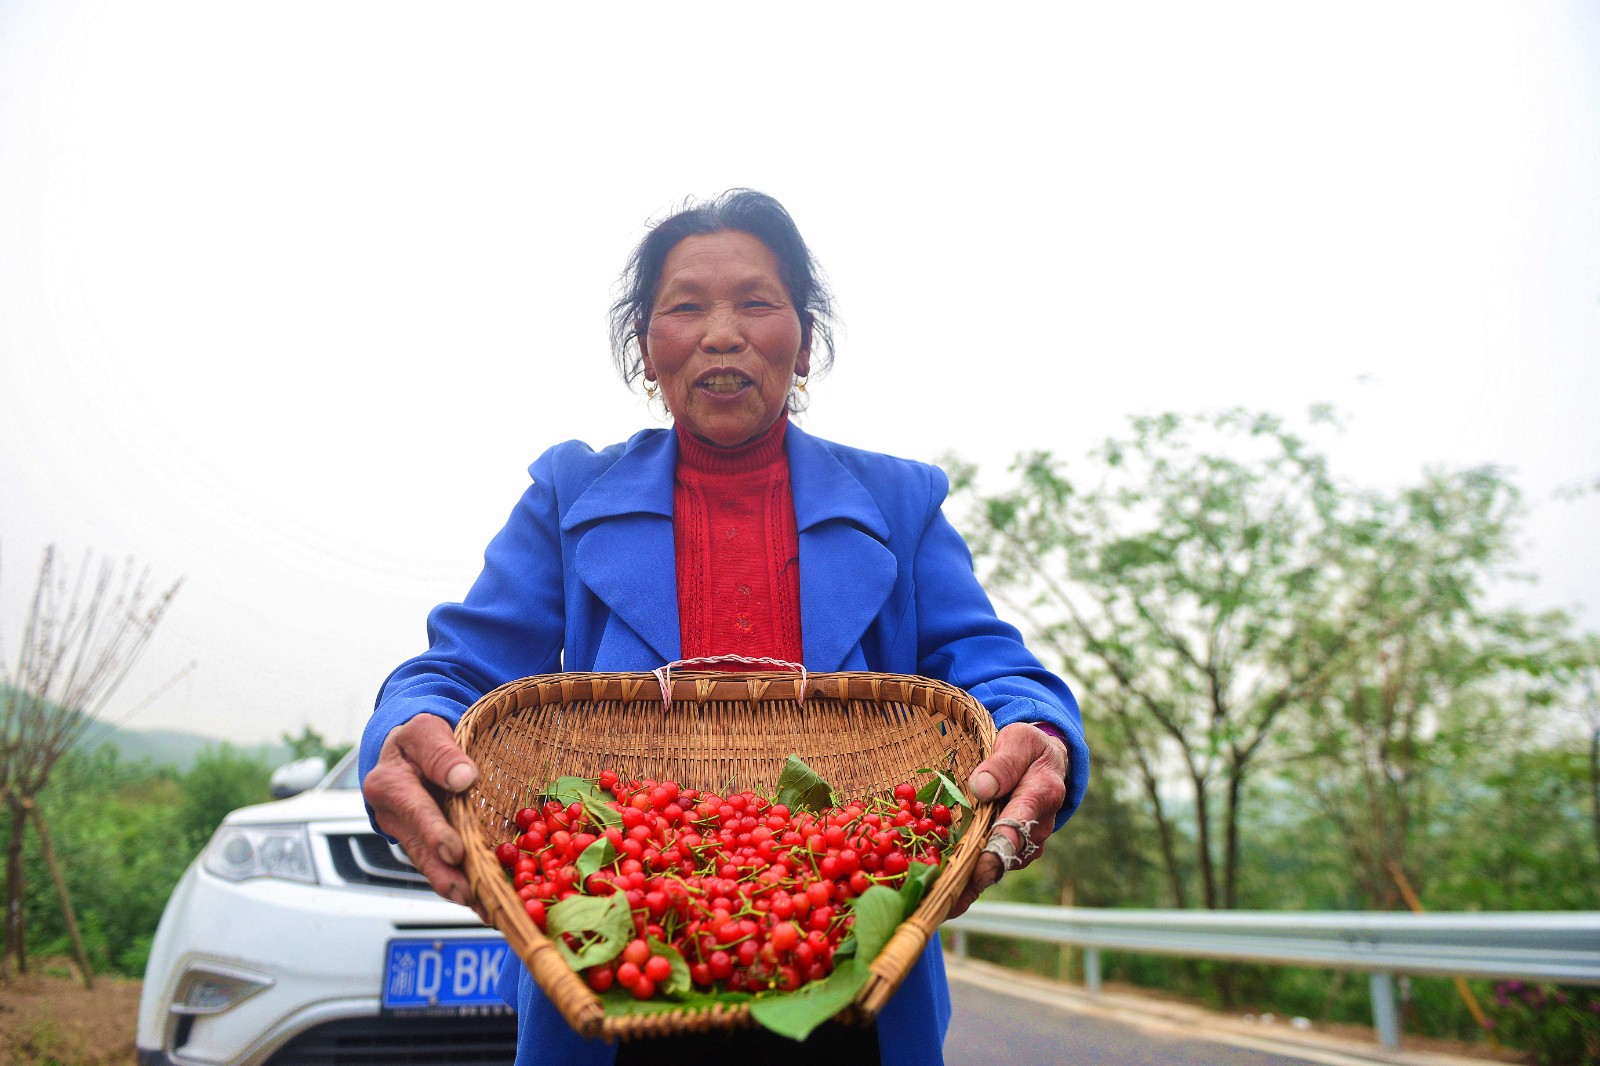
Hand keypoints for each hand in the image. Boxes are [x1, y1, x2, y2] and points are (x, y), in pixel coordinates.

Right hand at [361, 713, 483, 917]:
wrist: (405, 749)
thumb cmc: (418, 737)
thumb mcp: (427, 730)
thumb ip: (441, 753)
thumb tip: (463, 778)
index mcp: (389, 784)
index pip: (414, 810)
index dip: (434, 832)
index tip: (455, 852)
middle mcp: (392, 816)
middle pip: (421, 850)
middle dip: (447, 876)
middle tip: (473, 896)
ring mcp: (406, 834)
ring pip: (431, 865)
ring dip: (458, 888)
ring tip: (486, 908)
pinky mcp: (421, 845)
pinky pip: (440, 866)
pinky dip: (462, 883)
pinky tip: (485, 901)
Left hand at [946, 722, 1068, 918]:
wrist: (1045, 764)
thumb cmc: (1027, 749)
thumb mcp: (1018, 741)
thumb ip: (1002, 764)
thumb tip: (981, 790)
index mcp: (1039, 797)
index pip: (1016, 827)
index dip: (992, 851)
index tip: (971, 871)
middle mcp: (1036, 830)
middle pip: (1001, 860)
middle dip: (969, 881)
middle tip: (938, 902)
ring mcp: (1023, 846)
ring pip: (992, 870)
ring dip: (962, 886)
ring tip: (926, 899)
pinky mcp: (1009, 853)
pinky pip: (985, 869)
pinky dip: (962, 880)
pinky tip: (932, 890)